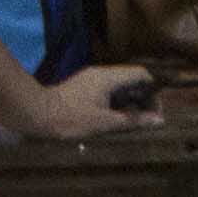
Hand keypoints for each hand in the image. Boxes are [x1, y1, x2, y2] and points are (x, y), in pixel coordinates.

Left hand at [9, 60, 152, 140]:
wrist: (37, 115)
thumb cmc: (71, 119)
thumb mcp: (106, 123)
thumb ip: (134, 120)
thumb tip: (160, 120)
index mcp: (108, 78)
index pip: (141, 74)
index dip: (154, 90)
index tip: (156, 111)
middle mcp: (101, 74)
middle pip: (133, 80)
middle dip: (144, 98)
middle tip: (147, 120)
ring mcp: (92, 80)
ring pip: (121, 87)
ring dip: (131, 102)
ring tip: (133, 122)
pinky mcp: (85, 88)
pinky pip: (109, 91)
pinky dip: (119, 103)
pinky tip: (117, 119)